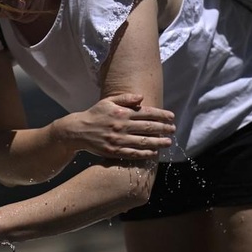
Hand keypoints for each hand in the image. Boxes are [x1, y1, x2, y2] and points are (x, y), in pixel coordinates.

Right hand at [53, 93, 174, 158]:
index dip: (161, 115)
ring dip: (158, 142)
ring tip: (168, 142)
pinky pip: (133, 153)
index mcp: (122, 112)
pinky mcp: (114, 151)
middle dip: (164, 129)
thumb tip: (142, 97)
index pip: (147, 113)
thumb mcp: (108, 102)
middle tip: (174, 130)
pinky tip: (154, 153)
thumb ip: (125, 98)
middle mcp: (122, 126)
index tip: (172, 117)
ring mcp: (118, 140)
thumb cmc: (95, 114)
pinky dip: (145, 154)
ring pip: (143, 142)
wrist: (78, 131)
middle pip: (148, 128)